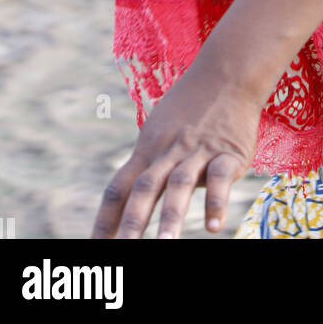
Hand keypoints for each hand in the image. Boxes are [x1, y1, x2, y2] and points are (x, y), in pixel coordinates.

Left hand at [91, 56, 262, 239]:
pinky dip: (216, 201)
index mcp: (147, 150)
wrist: (228, 73)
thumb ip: (148, 165)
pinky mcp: (228, 152)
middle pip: (145, 187)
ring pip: (179, 184)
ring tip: (165, 246)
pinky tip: (214, 226)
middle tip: (123, 250)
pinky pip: (219, 177)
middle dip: (133, 222)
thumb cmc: (191, 107)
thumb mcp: (160, 131)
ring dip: (171, 216)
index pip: (119, 188)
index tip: (95, 247)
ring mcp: (197, 151)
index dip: (106, 219)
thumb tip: (128, 200)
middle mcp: (168, 151)